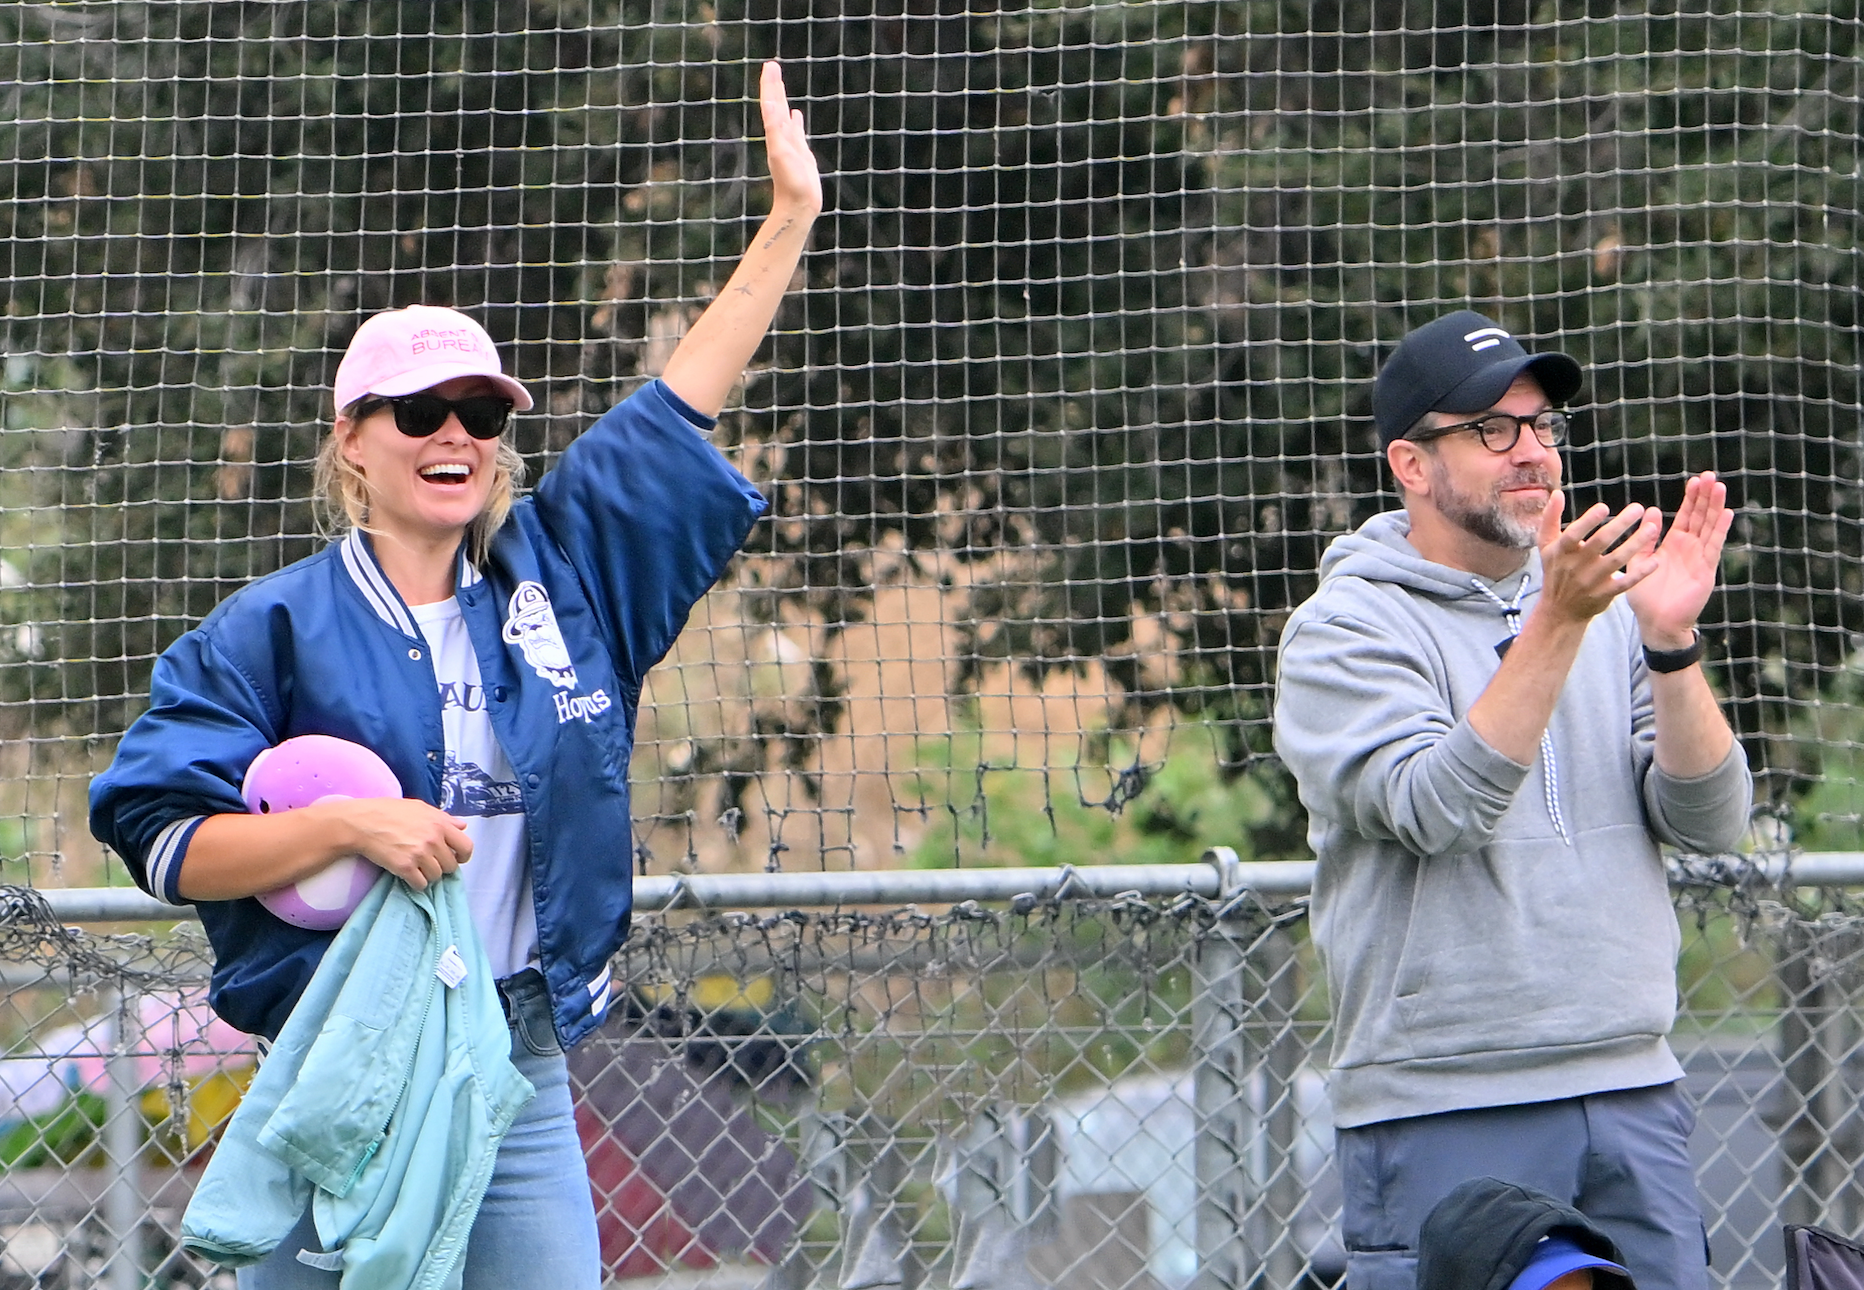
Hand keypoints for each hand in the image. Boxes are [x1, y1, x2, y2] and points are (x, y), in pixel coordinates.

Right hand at [315, 797, 471, 891]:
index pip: (466, 846)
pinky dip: (416, 883)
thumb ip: (443, 817)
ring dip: (428, 875)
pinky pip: (421, 884)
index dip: (463, 856)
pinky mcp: (405, 867)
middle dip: (442, 866)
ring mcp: (420, 854)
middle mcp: (433, 839)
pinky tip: (409, 875)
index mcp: (440, 824)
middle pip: (451, 865)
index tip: (456, 859)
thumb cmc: (389, 811)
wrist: (362, 822)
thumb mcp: (420, 808)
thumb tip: (463, 825)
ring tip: (417, 867)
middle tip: (431, 863)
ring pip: (436, 876)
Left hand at [760, 61, 821, 217]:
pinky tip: (796, 115)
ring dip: (782, 100)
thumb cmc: (790, 183)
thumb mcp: (781, 153)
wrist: (797, 207)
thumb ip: (775, 130)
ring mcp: (790, 145)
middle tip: (772, 66)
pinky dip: (795, 121)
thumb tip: (770, 106)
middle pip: (775, 106)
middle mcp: (780, 137)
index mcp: (775, 135)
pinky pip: (796, 132)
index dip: (770, 85)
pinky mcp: (800, 154)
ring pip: (784, 116)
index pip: (770, 104)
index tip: (770, 66)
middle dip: (774, 86)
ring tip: (780, 85)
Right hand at [1534, 490, 1660, 624]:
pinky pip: (1626, 582)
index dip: (1588, 521)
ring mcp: (1591, 581)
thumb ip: (1550, 518)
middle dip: (1620, 525)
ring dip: (1635, 543)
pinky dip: (1640, 573)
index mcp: (1561, 551)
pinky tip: (1655, 560)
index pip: (1574, 534)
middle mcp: (1576, 565)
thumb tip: (1558, 493)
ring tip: (1652, 528)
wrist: (1559, 611)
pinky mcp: (1605, 594)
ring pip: (1617, 560)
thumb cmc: (1555, 571)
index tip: (1604, 507)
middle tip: (1638, 508)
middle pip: (1600, 543)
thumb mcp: (1546, 545)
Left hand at [1626, 471, 1732, 647]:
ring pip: (1709, 527)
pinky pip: (1713, 546)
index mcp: (1673, 546)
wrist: (1656, 623)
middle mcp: (1689, 549)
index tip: (1694, 480)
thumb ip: (1645, 539)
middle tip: (1709, 475)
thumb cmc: (1646, 597)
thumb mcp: (1639, 562)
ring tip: (1718, 487)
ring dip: (1714, 508)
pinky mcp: (1705, 570)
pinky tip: (1726, 513)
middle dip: (1705, 497)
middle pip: (1700, 518)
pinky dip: (1719, 530)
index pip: (1686, 517)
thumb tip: (1653, 510)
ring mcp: (1699, 558)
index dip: (1691, 499)